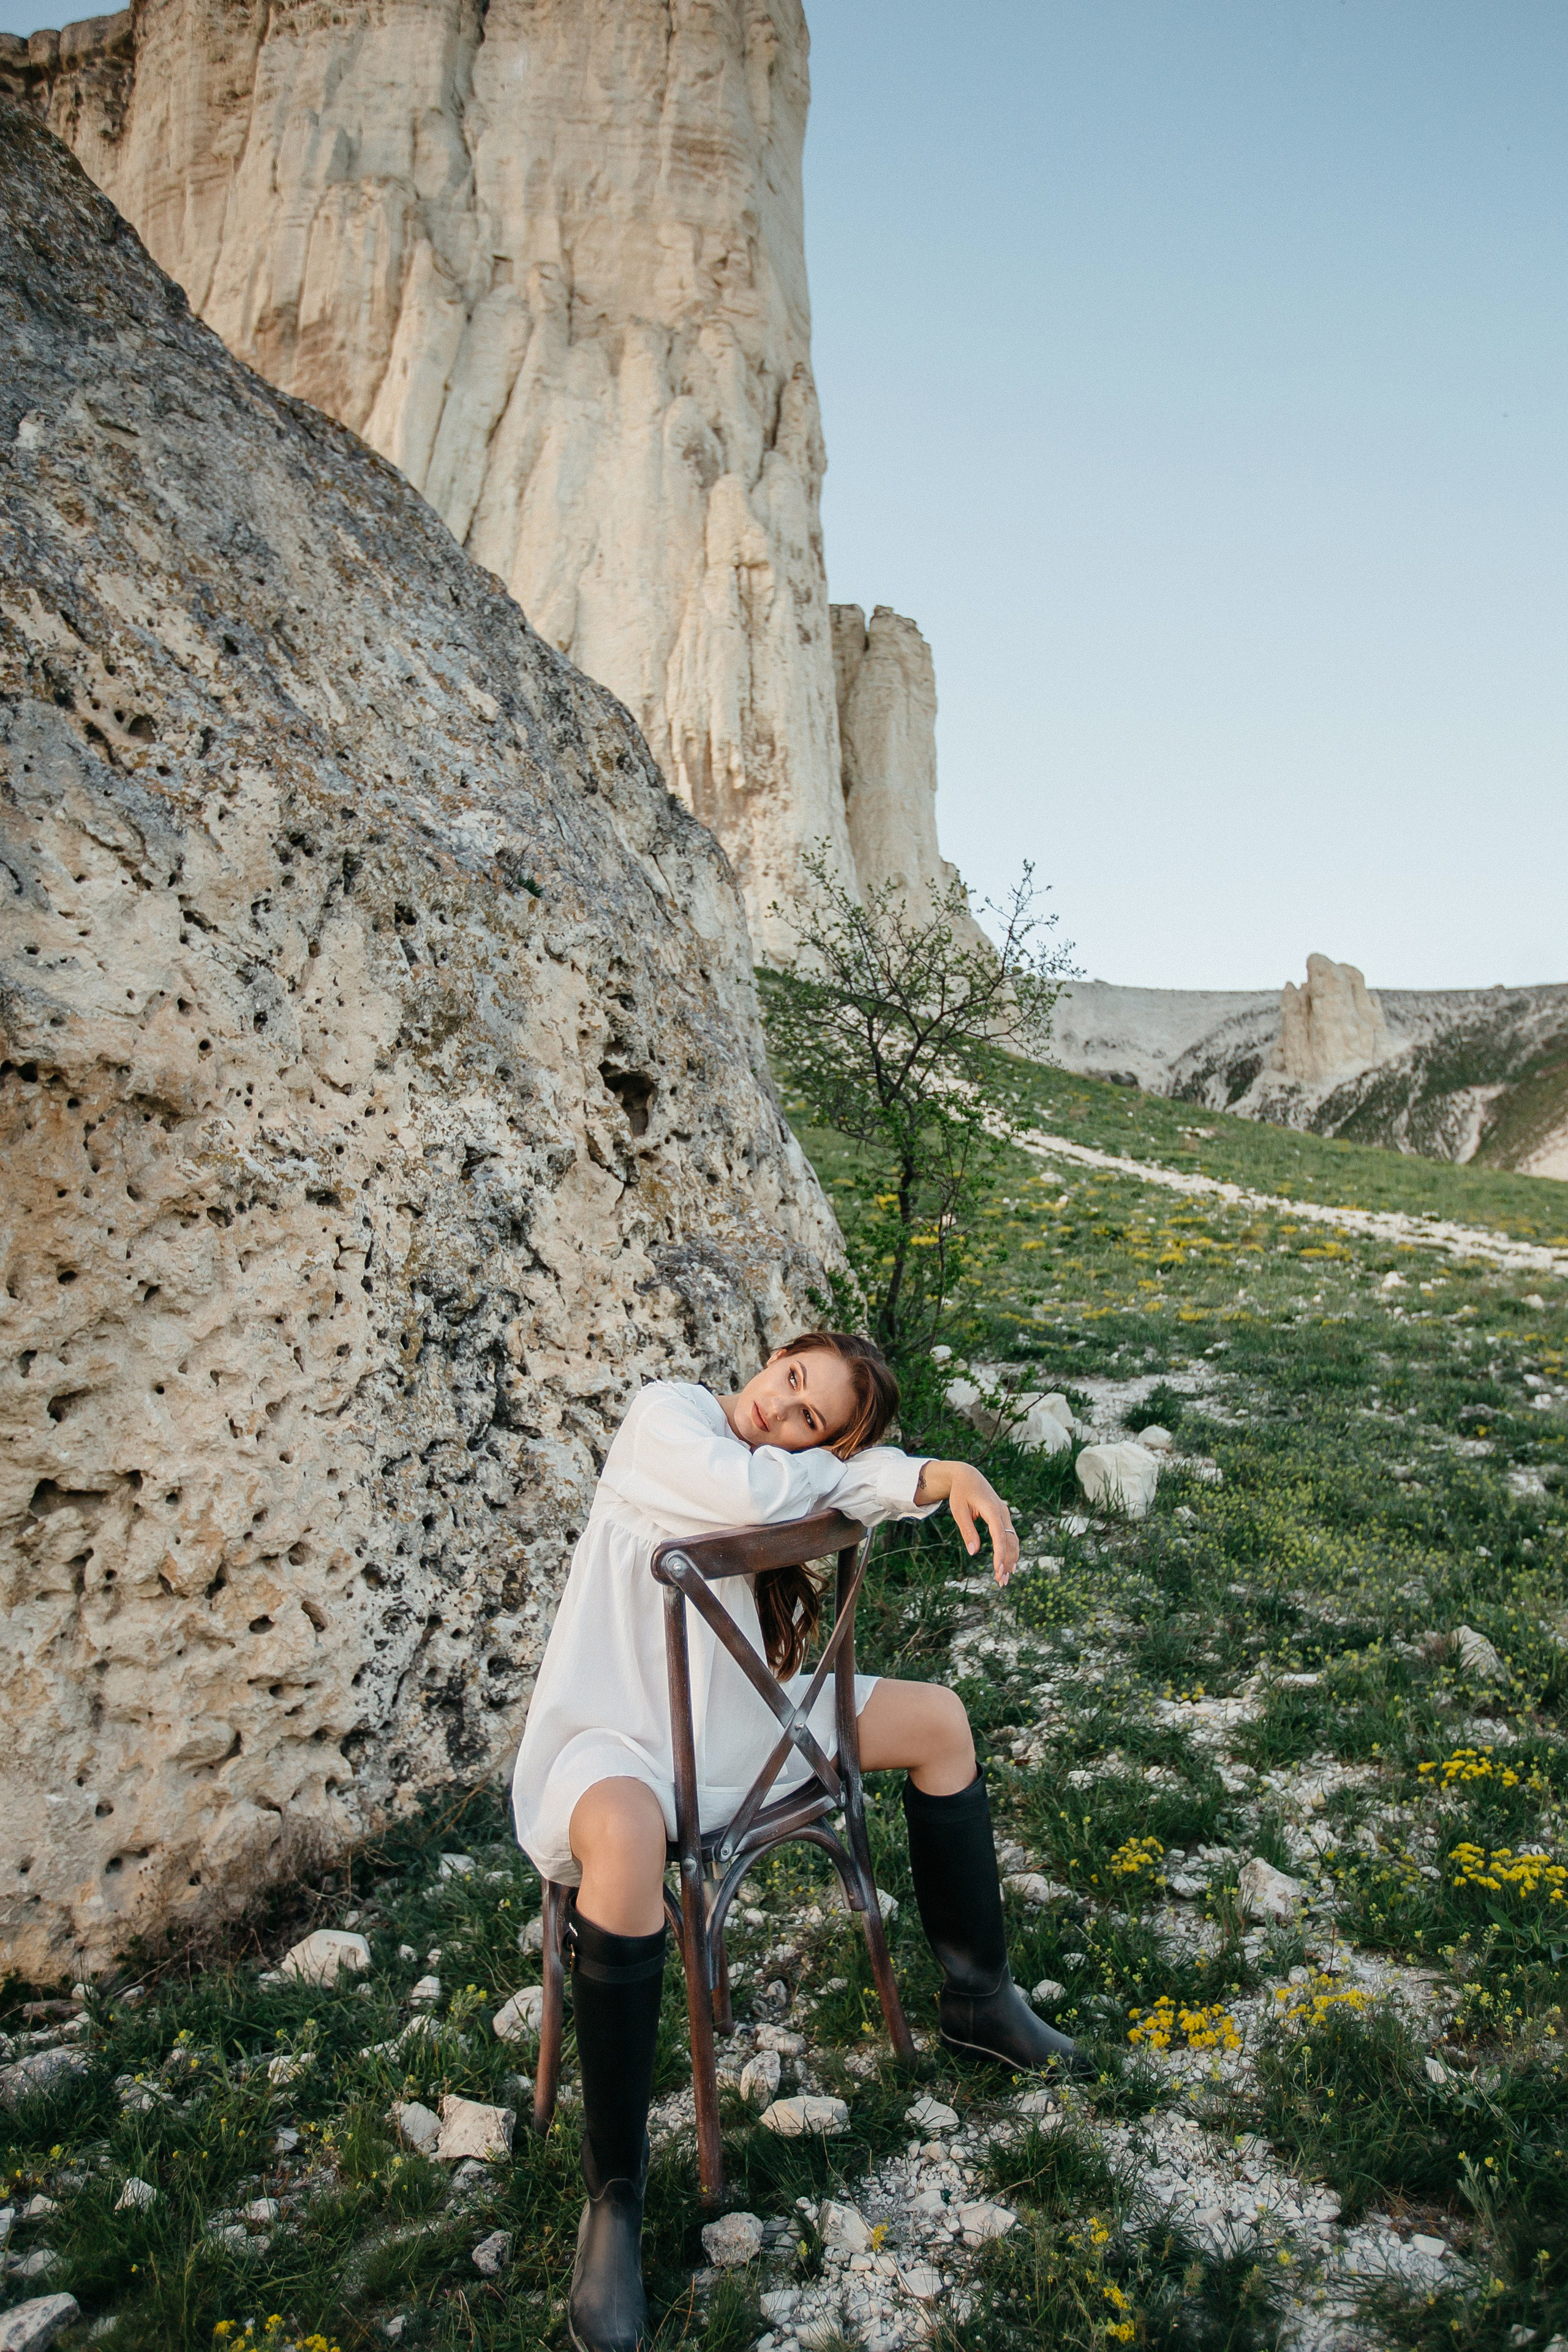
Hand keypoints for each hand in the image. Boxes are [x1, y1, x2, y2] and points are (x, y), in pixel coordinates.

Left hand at [916, 1459, 1019, 1584]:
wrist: (967, 1476)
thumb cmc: (960, 1493)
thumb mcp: (959, 1511)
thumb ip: (967, 1531)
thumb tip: (974, 1552)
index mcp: (992, 1509)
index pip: (999, 1535)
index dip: (1000, 1554)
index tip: (998, 1570)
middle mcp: (1003, 1512)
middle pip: (1010, 1541)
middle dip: (1007, 1562)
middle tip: (1001, 1582)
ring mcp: (1005, 1515)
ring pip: (1013, 1540)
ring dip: (1011, 1559)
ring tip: (1005, 1578)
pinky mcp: (1003, 1518)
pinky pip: (1010, 1537)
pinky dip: (1010, 1551)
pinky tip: (1009, 1565)